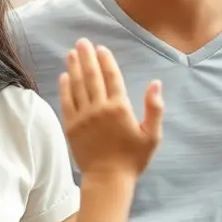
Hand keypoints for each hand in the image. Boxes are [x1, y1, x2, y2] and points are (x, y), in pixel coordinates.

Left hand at [59, 39, 162, 177]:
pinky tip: (65, 76)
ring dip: (74, 67)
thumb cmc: (133, 158)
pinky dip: (65, 87)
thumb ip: (154, 108)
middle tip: (81, 42)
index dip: (105, 61)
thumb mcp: (152, 135)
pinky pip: (66, 102)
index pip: (111, 78)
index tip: (100, 48)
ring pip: (77, 86)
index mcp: (120, 108)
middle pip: (91, 77)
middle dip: (86, 57)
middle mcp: (99, 109)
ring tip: (71, 53)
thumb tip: (156, 84)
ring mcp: (83, 117)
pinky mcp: (71, 126)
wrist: (108, 179)